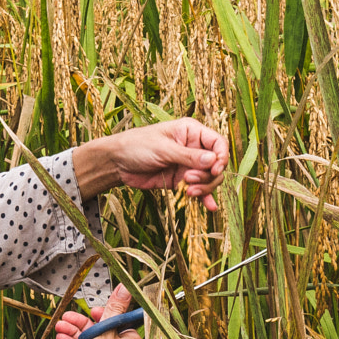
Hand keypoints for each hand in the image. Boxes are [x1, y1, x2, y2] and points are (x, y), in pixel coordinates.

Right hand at [49, 284, 144, 338]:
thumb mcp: (105, 331)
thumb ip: (114, 308)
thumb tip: (126, 287)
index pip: (122, 322)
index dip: (106, 314)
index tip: (93, 310)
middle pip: (103, 331)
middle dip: (83, 322)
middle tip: (69, 316)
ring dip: (74, 332)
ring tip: (60, 327)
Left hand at [77, 118, 229, 209]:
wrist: (117, 163)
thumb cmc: (137, 145)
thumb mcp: (164, 149)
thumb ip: (189, 156)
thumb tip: (213, 161)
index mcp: (191, 131)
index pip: (218, 142)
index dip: (221, 156)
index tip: (214, 169)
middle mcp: (193, 148)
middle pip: (216, 164)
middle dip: (208, 175)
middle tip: (189, 179)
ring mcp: (188, 165)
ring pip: (210, 178)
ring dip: (204, 187)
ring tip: (188, 192)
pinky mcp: (182, 180)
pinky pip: (199, 189)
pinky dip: (205, 197)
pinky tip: (210, 206)